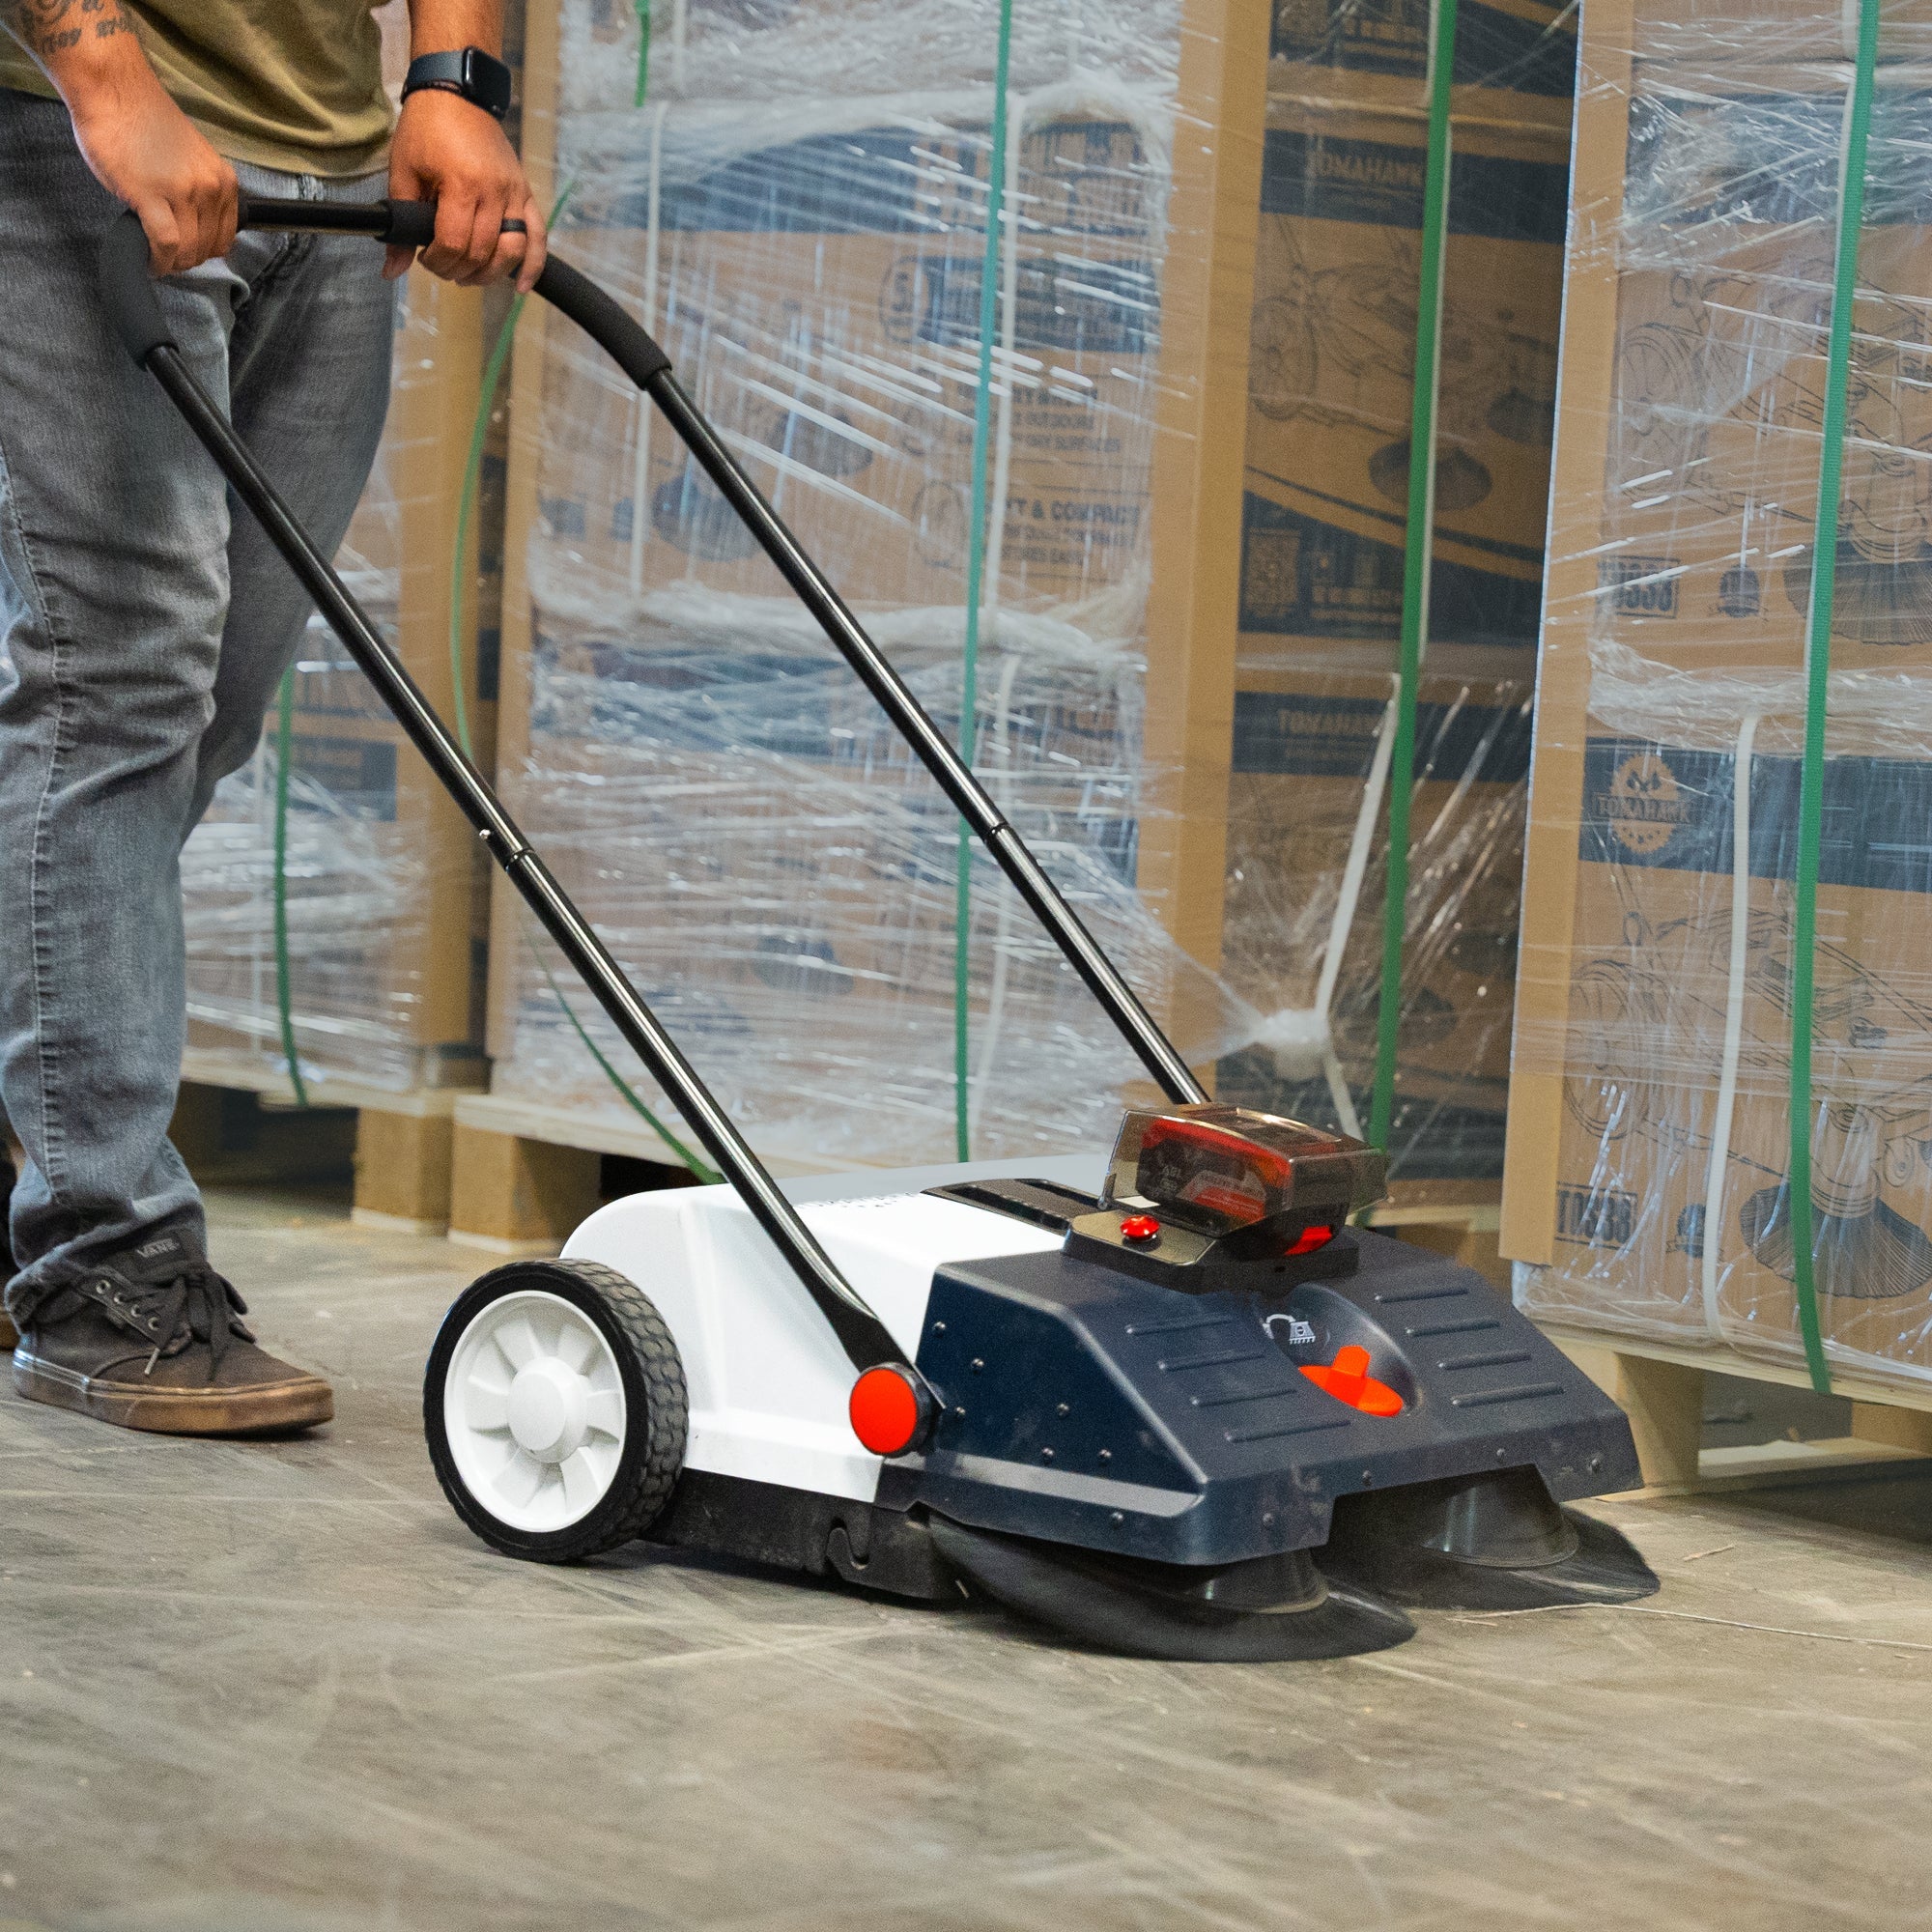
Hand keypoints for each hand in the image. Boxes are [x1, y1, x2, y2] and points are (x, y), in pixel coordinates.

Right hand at [69, 70, 237, 274]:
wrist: (114, 90)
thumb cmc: (144, 123)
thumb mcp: (192, 160)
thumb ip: (200, 191)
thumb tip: (198, 226)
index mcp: (223, 179)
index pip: (225, 237)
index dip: (204, 252)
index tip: (187, 252)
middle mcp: (210, 187)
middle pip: (206, 248)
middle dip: (185, 260)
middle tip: (165, 257)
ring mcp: (183, 192)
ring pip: (187, 250)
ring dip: (171, 263)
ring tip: (155, 257)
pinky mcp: (151, 195)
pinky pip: (165, 244)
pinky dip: (158, 261)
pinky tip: (149, 262)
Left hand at [385, 87, 545, 290]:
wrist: (457, 94)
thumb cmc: (427, 129)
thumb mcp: (403, 173)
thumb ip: (400, 225)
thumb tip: (392, 271)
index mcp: (462, 184)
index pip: (455, 244)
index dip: (437, 261)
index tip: (424, 258)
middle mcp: (494, 192)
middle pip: (482, 253)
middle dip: (458, 269)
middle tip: (442, 266)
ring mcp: (514, 193)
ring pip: (512, 251)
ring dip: (491, 273)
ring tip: (471, 275)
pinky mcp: (524, 193)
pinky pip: (537, 236)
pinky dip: (532, 264)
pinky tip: (521, 285)